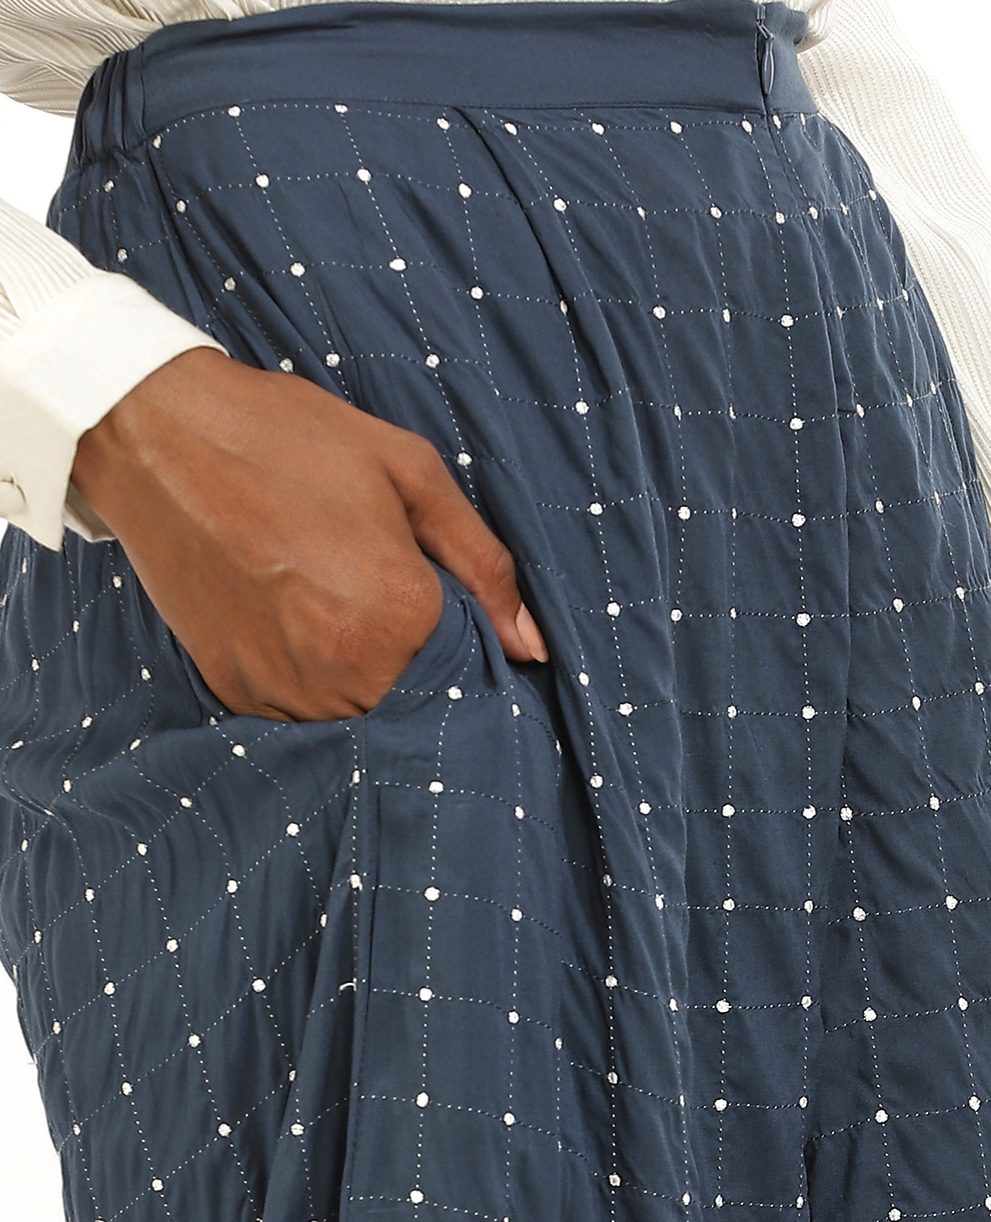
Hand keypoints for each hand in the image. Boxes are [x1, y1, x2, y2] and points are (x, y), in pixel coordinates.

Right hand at [70, 347, 548, 720]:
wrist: (158, 436)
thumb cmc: (289, 440)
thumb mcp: (409, 473)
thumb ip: (483, 564)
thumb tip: (532, 644)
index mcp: (398, 616)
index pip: (469, 670)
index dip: (469, 643)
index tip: (449, 610)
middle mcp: (342, 670)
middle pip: (414, 702)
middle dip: (418, 664)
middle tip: (382, 597)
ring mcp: (284, 689)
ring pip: (358, 716)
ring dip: (365, 678)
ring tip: (332, 603)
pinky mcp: (236, 692)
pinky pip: (300, 713)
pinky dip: (312, 679)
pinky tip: (296, 619)